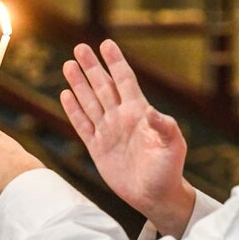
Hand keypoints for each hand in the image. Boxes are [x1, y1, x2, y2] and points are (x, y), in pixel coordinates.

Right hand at [60, 39, 194, 236]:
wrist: (155, 195)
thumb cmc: (168, 169)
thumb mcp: (173, 146)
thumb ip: (164, 128)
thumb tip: (152, 112)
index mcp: (139, 113)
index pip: (124, 81)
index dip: (115, 62)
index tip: (106, 44)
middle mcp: (121, 118)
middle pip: (102, 86)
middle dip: (91, 67)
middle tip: (80, 47)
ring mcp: (108, 131)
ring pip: (89, 101)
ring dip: (79, 84)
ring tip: (68, 64)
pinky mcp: (97, 147)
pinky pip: (82, 124)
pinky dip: (73, 110)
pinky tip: (66, 95)